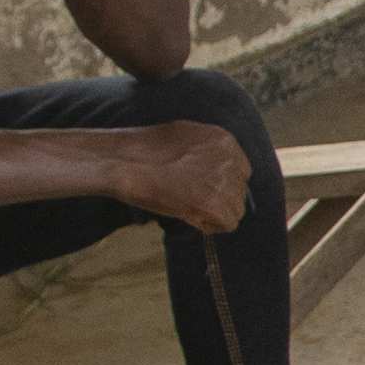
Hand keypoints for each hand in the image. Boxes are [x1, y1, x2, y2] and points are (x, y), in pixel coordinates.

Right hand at [114, 121, 253, 233]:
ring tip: (187, 206)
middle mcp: (230, 159)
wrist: (124, 161)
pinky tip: (189, 216)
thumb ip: (207, 153)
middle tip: (191, 200)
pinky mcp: (214, 203)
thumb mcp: (185, 138)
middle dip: (220, 199)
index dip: (222, 185)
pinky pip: (228, 224)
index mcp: (224, 140)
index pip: (241, 171)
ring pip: (236, 209)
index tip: (203, 189)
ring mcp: (224, 181)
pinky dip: (210, 225)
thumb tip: (214, 172)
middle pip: (240, 191)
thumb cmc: (145, 152)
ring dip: (215, 213)